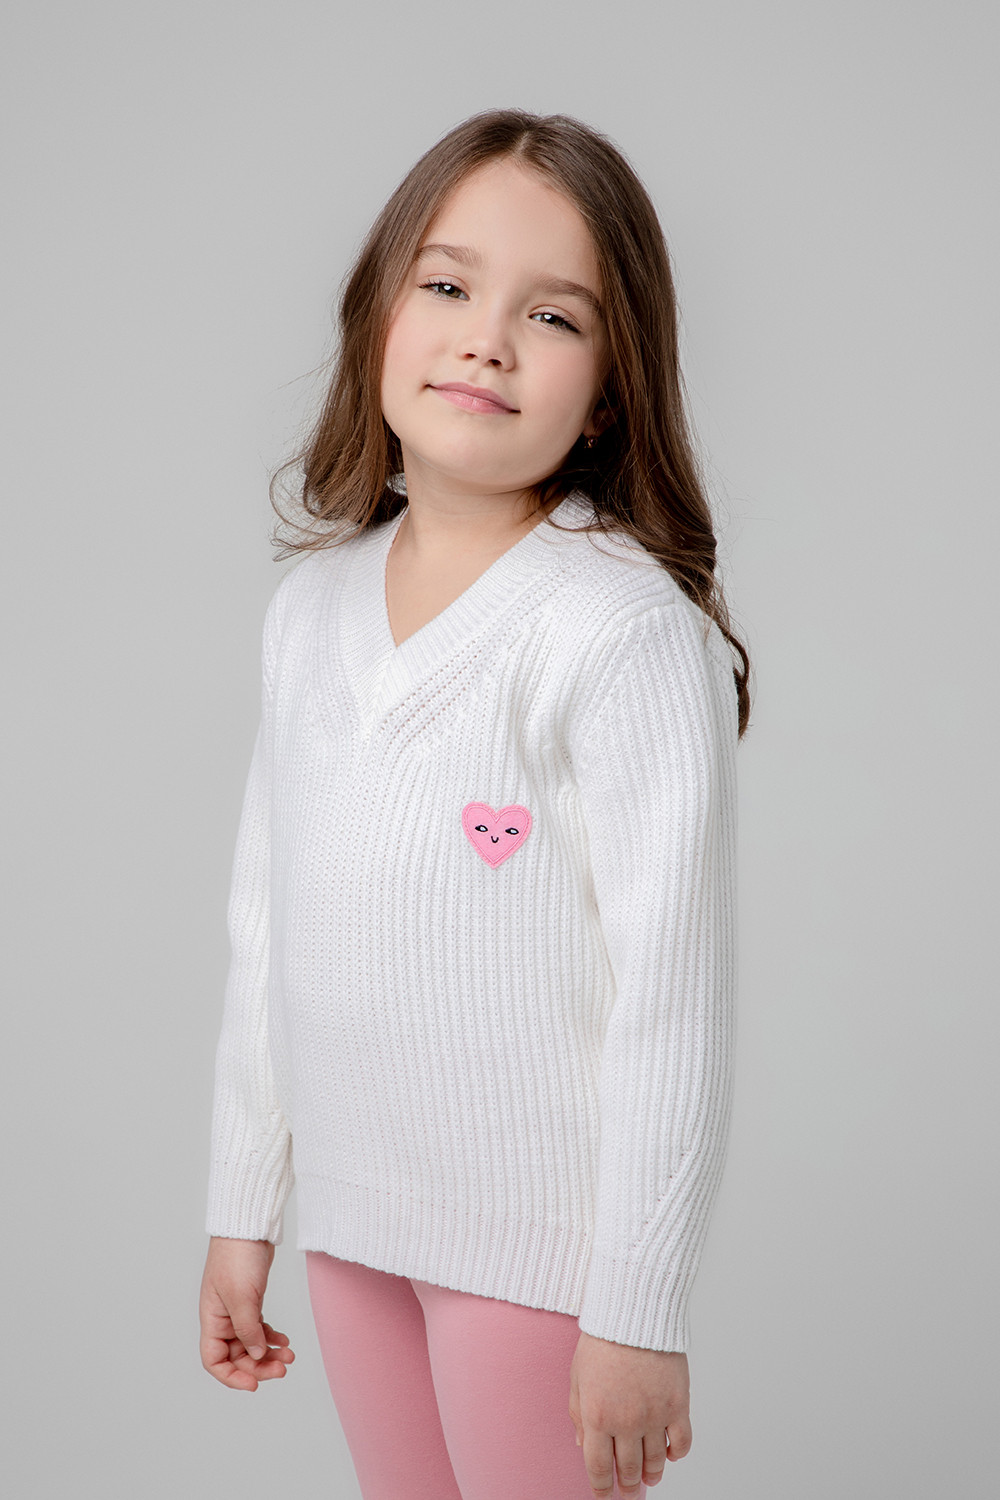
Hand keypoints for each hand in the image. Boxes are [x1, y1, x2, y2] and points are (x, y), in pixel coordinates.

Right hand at [199, 1236, 294, 1390]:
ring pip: (251, 1343)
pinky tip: (284, 1340)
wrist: (249, 1226)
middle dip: (259, 1366)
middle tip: (282, 1369)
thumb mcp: (242, 1297)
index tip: (254, 1384)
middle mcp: (222, 1318)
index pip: (213, 1360)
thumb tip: (257, 1356)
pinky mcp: (251, 1300)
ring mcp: (236, 1309)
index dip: (231, 1377)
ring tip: (289, 1355)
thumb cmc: (238, 1256)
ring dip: (268, 1353)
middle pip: (236, 1356)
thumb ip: (248, 1330)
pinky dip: (271, 1336)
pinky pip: (259, 1328)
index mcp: (212, 1319)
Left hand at [569, 1330, 690, 1496]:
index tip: (604, 1496)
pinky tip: (670, 1453)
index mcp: (596, 1416)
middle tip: (629, 1491)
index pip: (599, 1468)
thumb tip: (582, 1445)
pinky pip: (681, 1442)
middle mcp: (626, 1422)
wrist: (634, 1311)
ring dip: (652, 1474)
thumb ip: (578, 1413)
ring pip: (655, 1461)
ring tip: (650, 1478)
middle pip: (629, 1469)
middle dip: (628, 1485)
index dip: (602, 1488)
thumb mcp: (577, 1376)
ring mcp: (654, 1415)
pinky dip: (677, 1454)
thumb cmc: (603, 1338)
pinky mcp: (677, 1404)